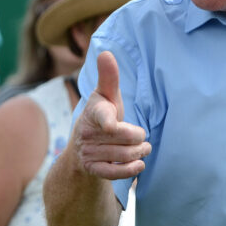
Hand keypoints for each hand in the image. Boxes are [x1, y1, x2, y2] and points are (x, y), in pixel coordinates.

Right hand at [73, 51, 150, 179]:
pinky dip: (130, 170)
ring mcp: (88, 152)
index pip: (102, 117)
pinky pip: (114, 173)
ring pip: (124, 156)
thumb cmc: (101, 115)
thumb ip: (108, 77)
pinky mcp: (91, 169)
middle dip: (140, 139)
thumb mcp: (105, 96)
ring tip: (144, 149)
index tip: (111, 125)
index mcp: (93, 111)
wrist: (81, 147)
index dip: (109, 122)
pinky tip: (139, 165)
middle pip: (126, 138)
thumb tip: (106, 52)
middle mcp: (87, 133)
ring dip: (140, 153)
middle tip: (143, 138)